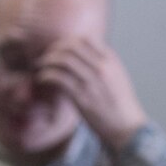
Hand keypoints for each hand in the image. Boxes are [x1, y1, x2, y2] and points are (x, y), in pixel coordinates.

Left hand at [34, 37, 147, 152]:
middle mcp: (102, 67)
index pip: (85, 39)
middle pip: (71, 46)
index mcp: (110, 60)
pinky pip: (58, 78)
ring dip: (47, 62)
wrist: (126, 127)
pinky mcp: (82, 98)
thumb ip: (102, 64)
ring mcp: (91, 82)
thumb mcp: (116, 76)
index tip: (57, 50)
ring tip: (40, 68)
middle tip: (44, 58)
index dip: (66, 42)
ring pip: (63, 60)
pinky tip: (42, 80)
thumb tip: (84, 56)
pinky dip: (46, 75)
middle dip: (54, 50)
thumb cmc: (119, 104)